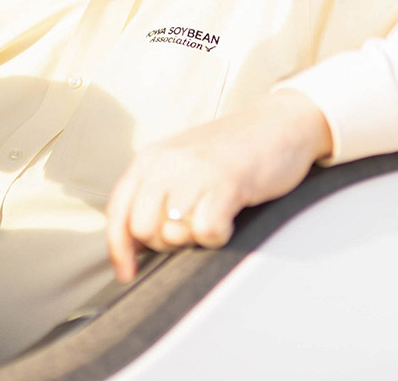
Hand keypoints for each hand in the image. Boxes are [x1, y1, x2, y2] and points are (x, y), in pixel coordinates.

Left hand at [105, 90, 331, 281]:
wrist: (278, 123)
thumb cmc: (233, 150)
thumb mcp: (182, 164)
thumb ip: (156, 194)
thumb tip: (136, 243)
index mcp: (150, 158)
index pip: (118, 211)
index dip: (119, 249)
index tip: (127, 274)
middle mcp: (165, 163)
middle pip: (143, 229)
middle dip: (165, 242)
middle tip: (191, 229)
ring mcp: (194, 172)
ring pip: (172, 234)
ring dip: (193, 238)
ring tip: (212, 217)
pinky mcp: (224, 183)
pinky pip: (206, 232)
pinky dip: (218, 235)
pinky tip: (229, 218)